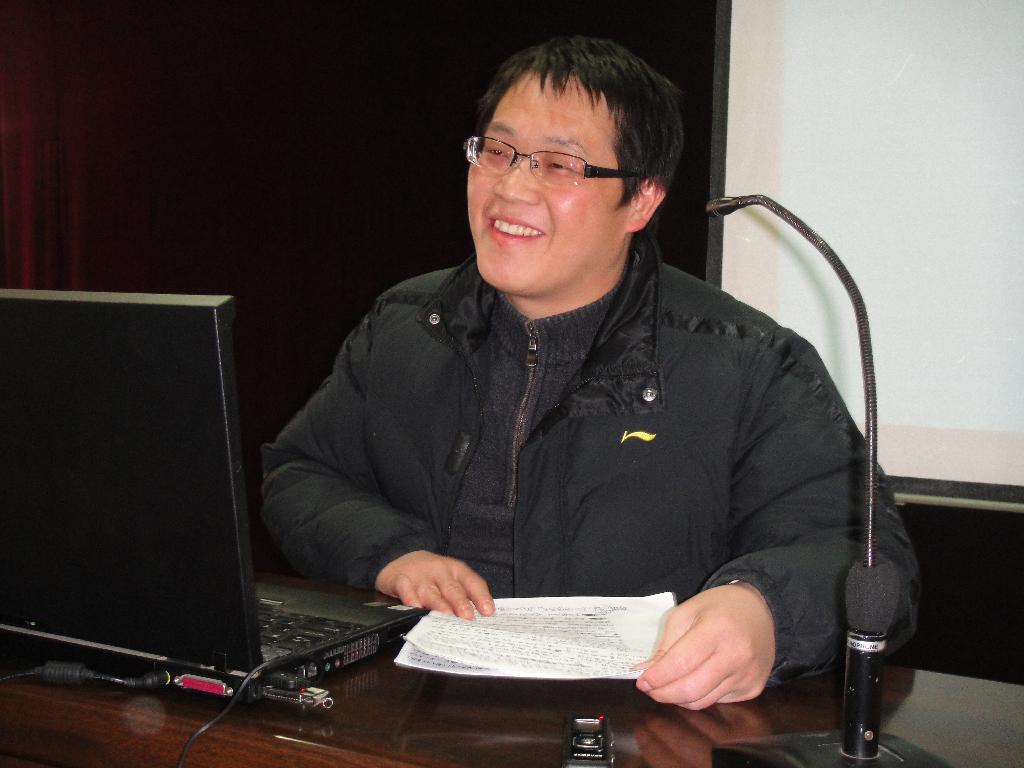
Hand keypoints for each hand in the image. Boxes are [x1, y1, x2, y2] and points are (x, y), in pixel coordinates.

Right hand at [375, 550, 494, 619]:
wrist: (400, 562)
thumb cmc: (432, 577)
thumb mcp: (449, 581)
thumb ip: (463, 596)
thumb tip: (480, 620)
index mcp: (456, 570)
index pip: (471, 581)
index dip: (481, 596)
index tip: (488, 612)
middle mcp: (439, 570)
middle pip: (451, 587)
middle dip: (460, 602)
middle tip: (467, 617)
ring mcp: (419, 574)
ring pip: (430, 591)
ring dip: (438, 604)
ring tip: (446, 616)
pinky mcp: (400, 579)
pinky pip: (405, 588)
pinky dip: (410, 597)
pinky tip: (415, 606)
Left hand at [635, 582, 774, 708]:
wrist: (759, 609)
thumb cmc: (719, 607)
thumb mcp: (686, 612)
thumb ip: (665, 644)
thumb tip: (646, 673)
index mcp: (717, 630)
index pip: (681, 664)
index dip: (658, 677)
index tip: (641, 682)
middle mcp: (737, 656)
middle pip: (692, 690)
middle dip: (664, 694)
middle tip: (650, 689)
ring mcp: (748, 676)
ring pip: (703, 701)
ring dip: (679, 698)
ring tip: (668, 685)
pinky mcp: (753, 688)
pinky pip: (718, 701)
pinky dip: (700, 695)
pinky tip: (695, 681)